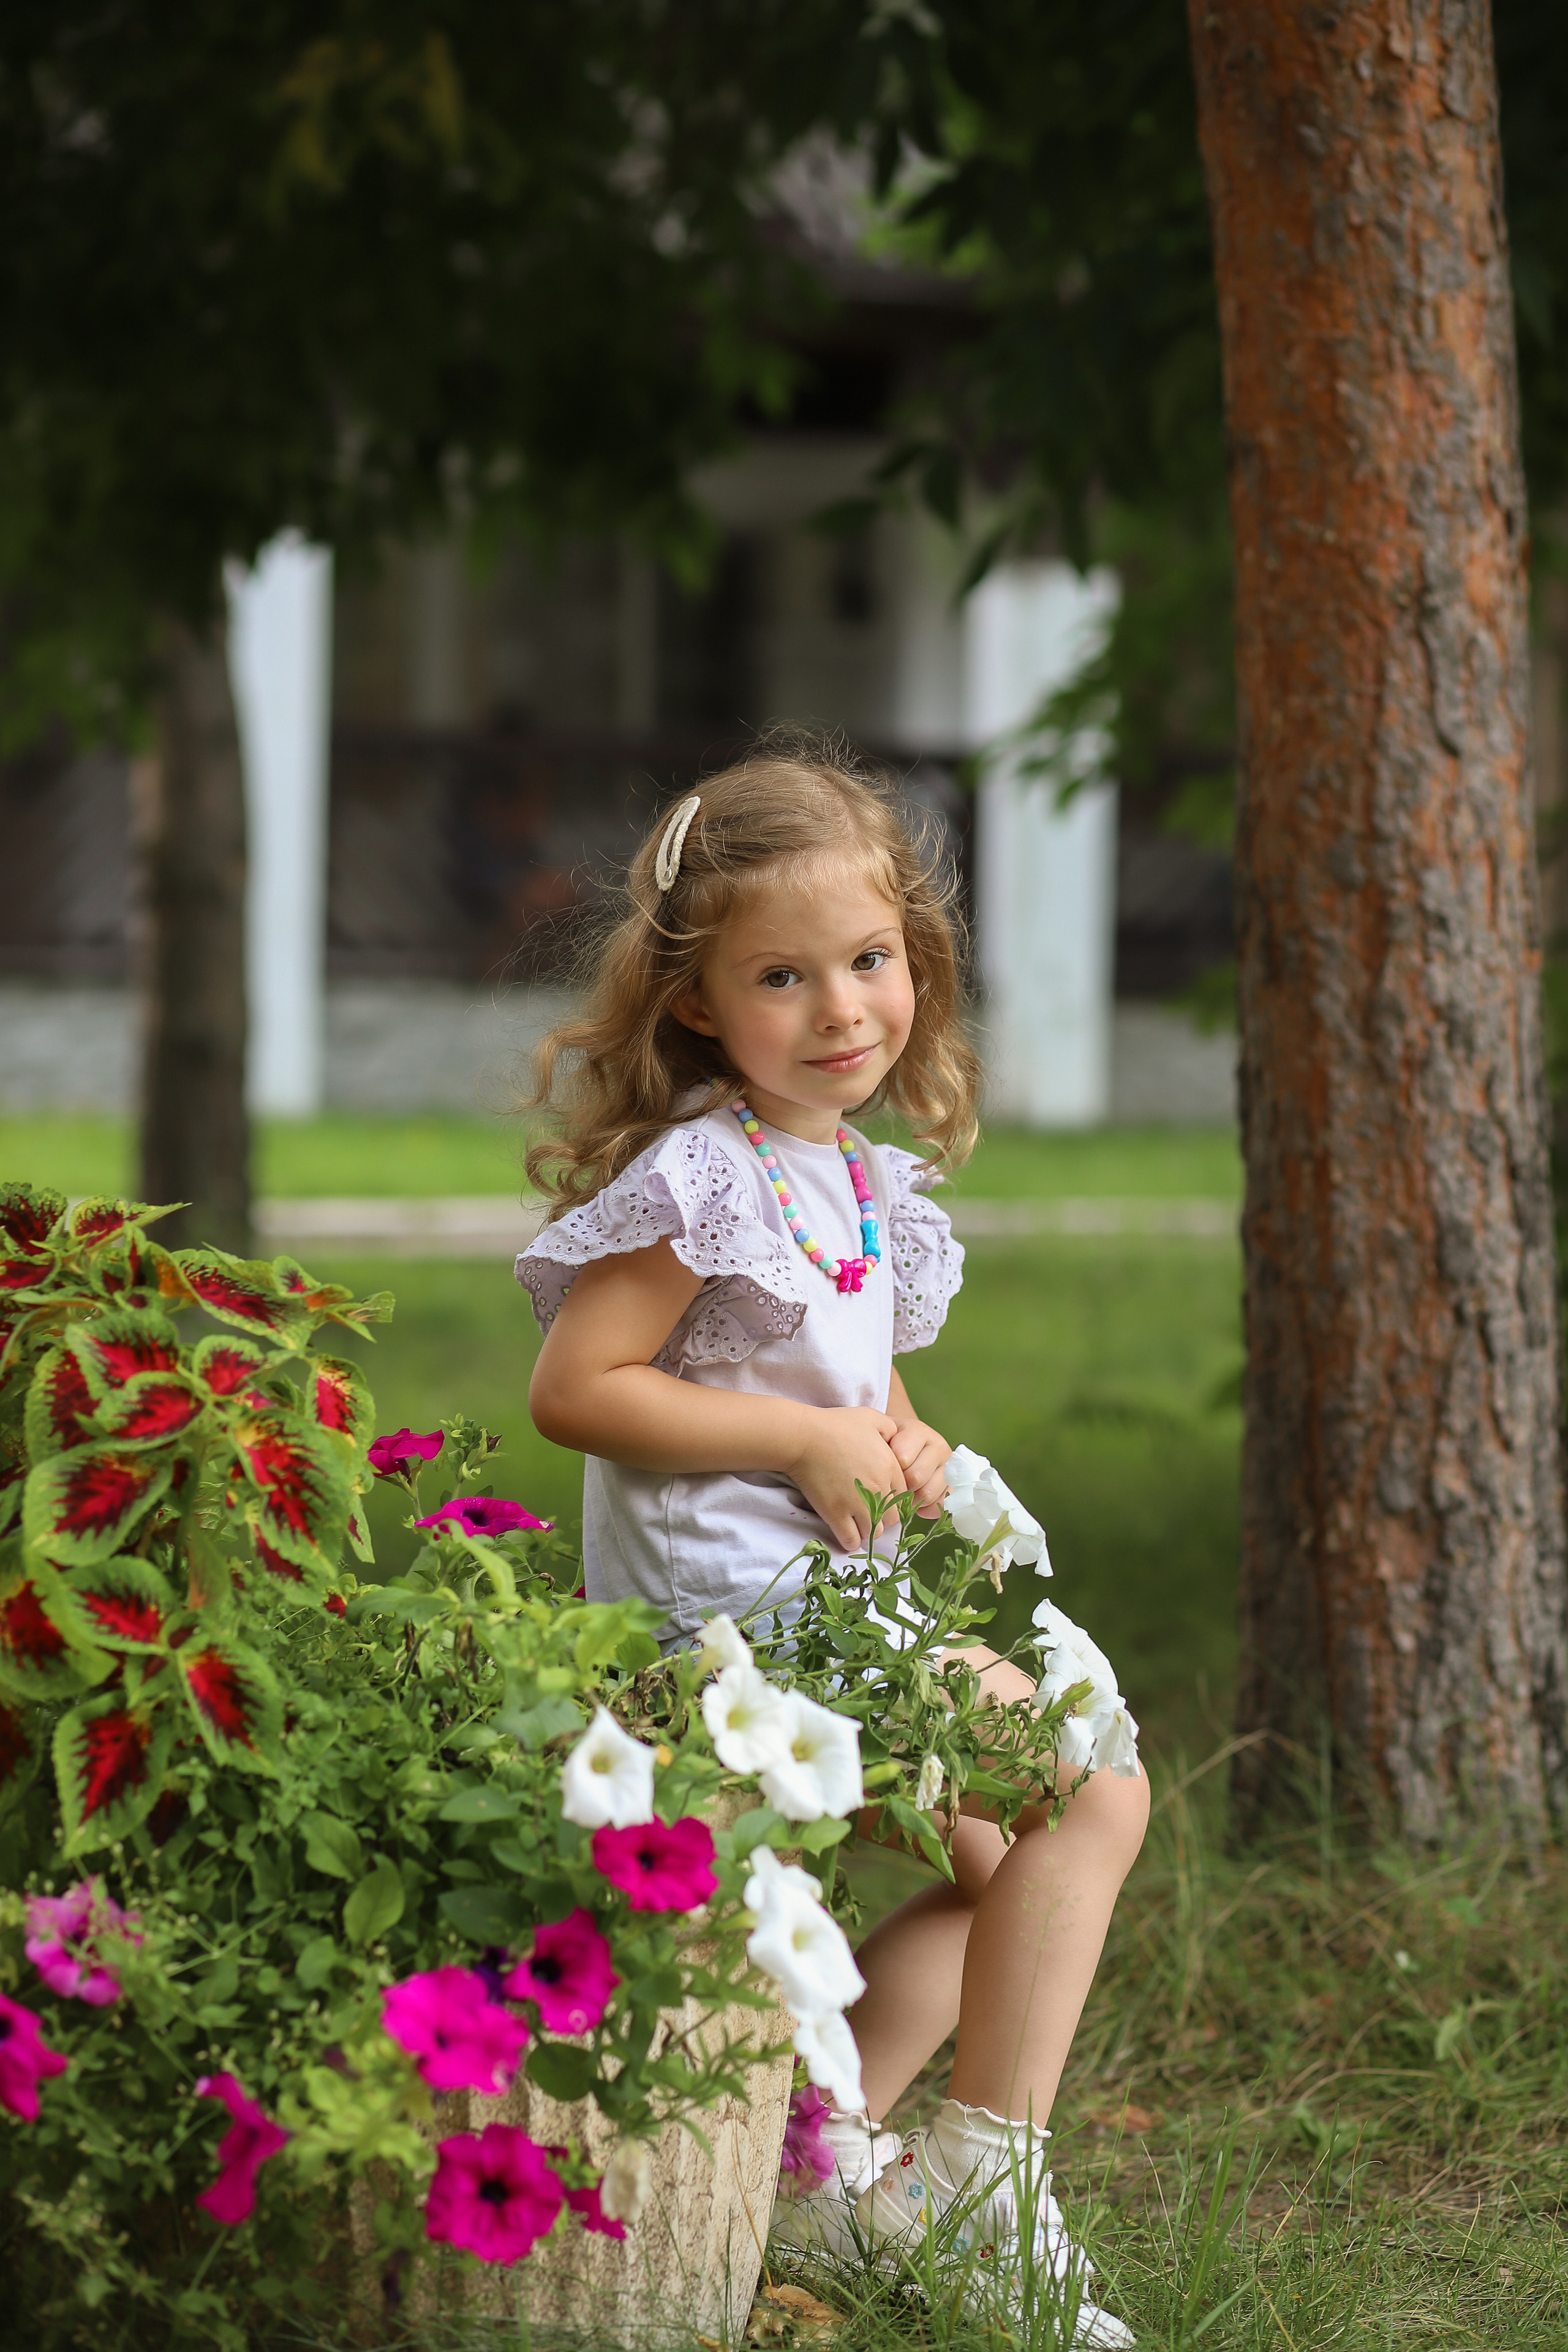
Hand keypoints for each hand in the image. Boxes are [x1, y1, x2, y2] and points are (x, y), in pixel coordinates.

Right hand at [786, 1407, 906, 1550]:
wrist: (804, 1437)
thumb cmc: (836, 1424)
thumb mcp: (871, 1418)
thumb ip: (891, 1429)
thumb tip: (897, 1439)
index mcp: (890, 1467)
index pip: (904, 1497)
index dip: (893, 1499)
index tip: (880, 1498)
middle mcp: (878, 1489)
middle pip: (892, 1519)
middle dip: (883, 1517)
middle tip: (869, 1511)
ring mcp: (857, 1505)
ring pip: (874, 1533)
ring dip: (868, 1530)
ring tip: (857, 1522)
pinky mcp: (836, 1515)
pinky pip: (852, 1540)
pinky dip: (851, 1540)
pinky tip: (847, 1532)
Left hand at [887, 1416, 951, 1517]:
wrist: (900, 1446)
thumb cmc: (885, 1445)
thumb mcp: (878, 1439)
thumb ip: (878, 1449)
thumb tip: (883, 1474)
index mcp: (919, 1431)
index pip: (902, 1458)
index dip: (888, 1466)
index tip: (881, 1463)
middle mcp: (938, 1445)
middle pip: (915, 1478)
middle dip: (900, 1484)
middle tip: (892, 1482)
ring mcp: (949, 1466)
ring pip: (927, 1494)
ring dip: (911, 1499)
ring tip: (903, 1490)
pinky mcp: (953, 1486)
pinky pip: (939, 1506)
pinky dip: (925, 1509)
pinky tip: (916, 1500)